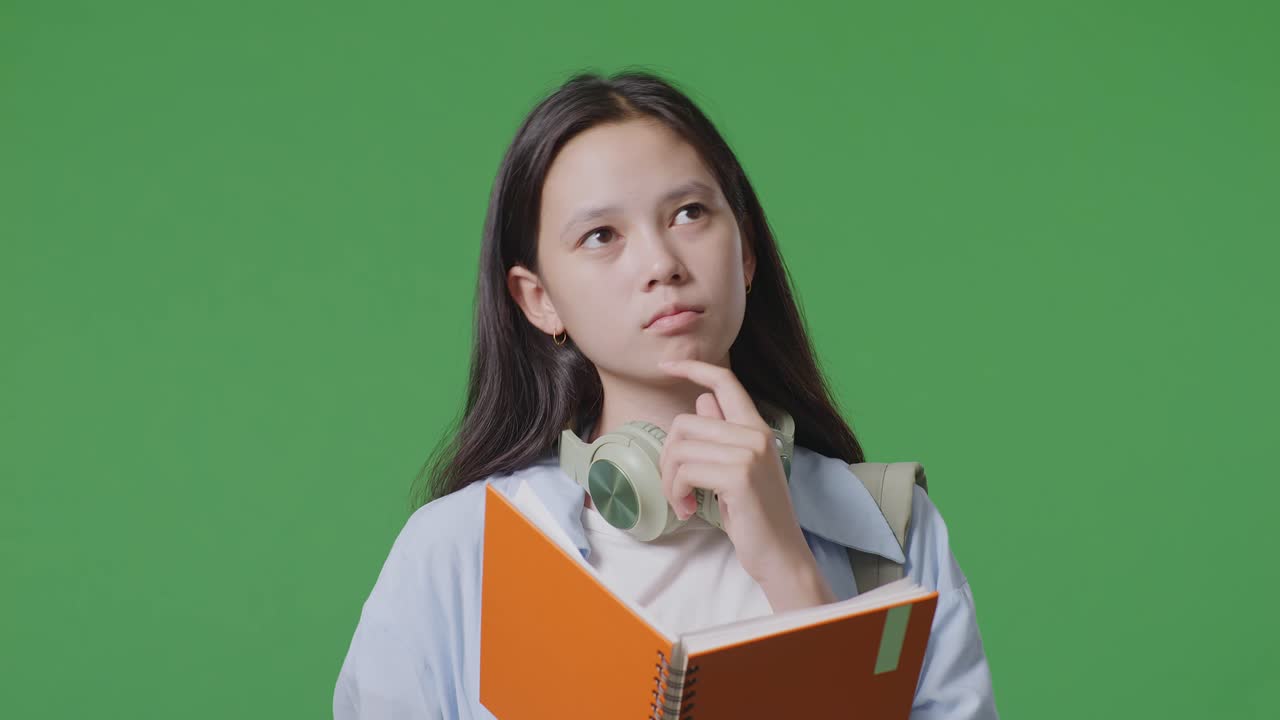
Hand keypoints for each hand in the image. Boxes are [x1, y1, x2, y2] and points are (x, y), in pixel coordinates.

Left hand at [656, 359, 835, 610]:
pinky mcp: (738, 476)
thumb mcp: (737, 468)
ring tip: (682, 501)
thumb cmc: (754, 514)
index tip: (666, 365)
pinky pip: (685, 471)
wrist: (780, 554)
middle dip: (667, 457)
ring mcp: (749, 453)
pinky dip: (676, 492)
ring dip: (669, 480)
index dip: (692, 367)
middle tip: (675, 487)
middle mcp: (756, 434)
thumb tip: (701, 402)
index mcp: (757, 428)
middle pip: (684, 422)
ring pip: (680, 448)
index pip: (725, 381)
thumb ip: (722, 434)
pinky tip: (687, 510)